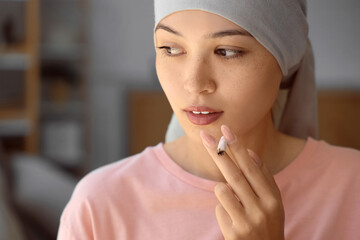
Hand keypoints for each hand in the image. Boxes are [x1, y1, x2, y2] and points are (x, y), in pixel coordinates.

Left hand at [200, 125, 284, 239]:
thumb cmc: (268, 224)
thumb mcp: (273, 203)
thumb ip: (263, 178)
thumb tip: (250, 153)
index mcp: (273, 198)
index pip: (252, 167)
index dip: (238, 147)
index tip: (226, 130)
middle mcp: (262, 209)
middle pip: (235, 174)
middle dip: (219, 153)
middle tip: (205, 136)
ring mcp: (248, 221)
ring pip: (222, 190)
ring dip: (223, 190)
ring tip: (236, 204)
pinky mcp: (234, 233)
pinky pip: (219, 209)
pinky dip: (223, 209)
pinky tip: (233, 219)